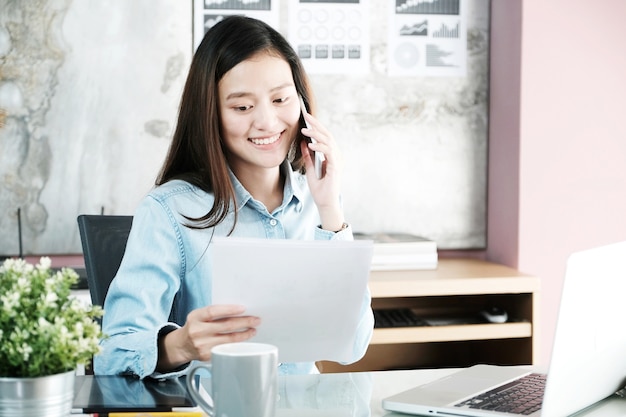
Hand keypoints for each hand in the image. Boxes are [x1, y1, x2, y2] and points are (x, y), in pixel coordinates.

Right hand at [157, 304, 259, 371]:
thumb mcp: (199, 316)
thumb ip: (215, 313)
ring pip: (229, 339)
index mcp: (195, 317)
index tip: (243, 308)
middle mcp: (197, 331)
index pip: (213, 311)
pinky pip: (226, 349)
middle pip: (225, 326)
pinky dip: (237, 344)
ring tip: (253, 329)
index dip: (229, 310)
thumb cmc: (195, 327)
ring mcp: (202, 345)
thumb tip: (239, 310)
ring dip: (244, 334)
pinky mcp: (207, 356)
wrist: (182, 345)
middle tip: (255, 320)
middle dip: (244, 322)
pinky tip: (244, 340)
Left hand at [300, 112, 345, 230]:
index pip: (324, 137)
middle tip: (306, 115)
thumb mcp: (310, 169)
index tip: (306, 117)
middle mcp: (336, 156)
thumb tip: (304, 142)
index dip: (316, 126)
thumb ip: (308, 156)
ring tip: (304, 129)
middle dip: (316, 124)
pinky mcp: (335, 167)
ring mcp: (337, 161)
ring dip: (315, 134)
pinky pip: (328, 153)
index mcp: (331, 155)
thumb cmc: (320, 188)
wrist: (325, 202)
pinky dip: (320, 147)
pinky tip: (311, 144)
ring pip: (328, 141)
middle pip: (327, 135)